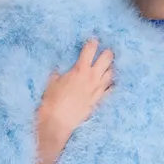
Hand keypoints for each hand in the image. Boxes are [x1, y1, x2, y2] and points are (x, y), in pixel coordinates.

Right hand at [35, 37, 114, 163]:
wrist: (58, 122)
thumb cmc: (52, 101)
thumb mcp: (52, 83)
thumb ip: (58, 74)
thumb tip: (59, 71)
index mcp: (80, 70)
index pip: (90, 50)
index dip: (92, 43)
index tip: (93, 40)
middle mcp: (92, 77)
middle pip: (107, 59)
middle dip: (107, 53)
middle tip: (106, 51)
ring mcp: (98, 89)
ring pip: (111, 73)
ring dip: (110, 68)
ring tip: (108, 66)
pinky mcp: (99, 101)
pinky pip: (110, 90)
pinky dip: (111, 85)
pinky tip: (110, 83)